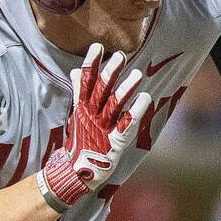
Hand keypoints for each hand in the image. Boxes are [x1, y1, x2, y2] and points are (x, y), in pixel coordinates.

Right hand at [38, 43, 150, 210]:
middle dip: (110, 73)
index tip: (97, 47)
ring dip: (125, 89)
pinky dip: (135, 111)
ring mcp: (103, 129)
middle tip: (121, 56)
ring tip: (137, 74)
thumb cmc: (81, 141)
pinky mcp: (114, 143)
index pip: (86, 82)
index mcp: (83, 109)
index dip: (92, 64)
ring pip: (114, 105)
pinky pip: (126, 125)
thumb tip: (77, 71)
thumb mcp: (78, 115)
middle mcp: (92, 116)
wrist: (75, 174)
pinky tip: (145, 98)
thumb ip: (80, 92)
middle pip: (101, 91)